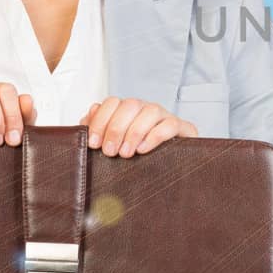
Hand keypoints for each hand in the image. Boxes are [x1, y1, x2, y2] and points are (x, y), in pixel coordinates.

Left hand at [79, 95, 196, 156]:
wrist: (171, 170)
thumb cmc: (136, 156)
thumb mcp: (112, 145)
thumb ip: (97, 130)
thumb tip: (89, 115)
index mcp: (128, 110)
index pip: (112, 102)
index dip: (100, 121)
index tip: (94, 143)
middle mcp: (146, 109)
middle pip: (130, 105)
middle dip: (116, 129)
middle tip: (110, 152)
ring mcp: (165, 117)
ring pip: (151, 111)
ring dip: (135, 132)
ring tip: (126, 153)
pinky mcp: (182, 128)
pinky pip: (171, 124)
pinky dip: (155, 136)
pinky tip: (143, 149)